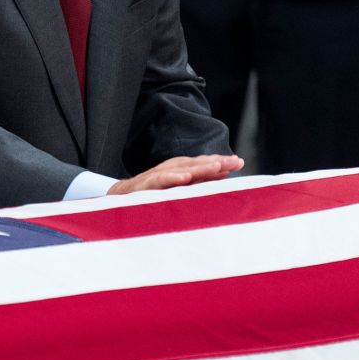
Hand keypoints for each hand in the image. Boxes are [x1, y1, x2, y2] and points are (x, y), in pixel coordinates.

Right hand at [107, 154, 242, 194]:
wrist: (118, 198)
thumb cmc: (152, 193)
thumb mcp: (178, 188)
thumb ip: (200, 182)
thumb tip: (224, 176)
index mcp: (180, 169)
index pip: (203, 163)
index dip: (221, 162)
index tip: (239, 162)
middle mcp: (170, 169)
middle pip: (196, 163)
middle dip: (216, 161)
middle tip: (234, 161)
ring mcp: (158, 175)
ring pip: (181, 169)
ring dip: (199, 167)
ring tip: (216, 165)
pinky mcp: (145, 185)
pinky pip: (160, 180)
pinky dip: (173, 178)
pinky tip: (185, 178)